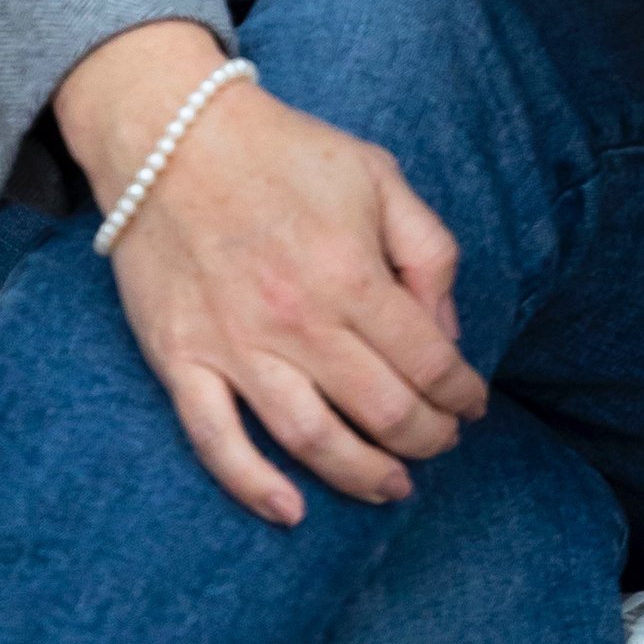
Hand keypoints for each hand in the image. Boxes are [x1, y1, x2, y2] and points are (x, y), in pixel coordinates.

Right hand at [53, 19, 487, 526]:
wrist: (172, 133)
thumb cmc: (284, 152)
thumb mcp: (379, 175)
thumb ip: (428, 251)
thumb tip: (444, 332)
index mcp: (351, 273)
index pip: (429, 362)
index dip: (462, 394)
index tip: (472, 404)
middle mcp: (297, 320)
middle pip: (382, 412)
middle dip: (427, 439)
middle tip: (440, 442)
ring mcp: (234, 346)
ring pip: (311, 441)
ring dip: (363, 476)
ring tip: (393, 486)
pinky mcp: (181, 359)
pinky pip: (216, 440)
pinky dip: (253, 487)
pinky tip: (291, 510)